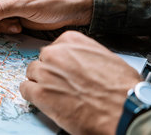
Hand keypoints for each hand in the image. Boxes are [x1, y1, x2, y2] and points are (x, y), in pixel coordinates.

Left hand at [20, 31, 140, 134]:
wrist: (124, 109)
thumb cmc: (121, 86)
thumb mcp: (105, 57)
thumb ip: (84, 54)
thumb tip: (79, 60)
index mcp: (70, 40)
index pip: (54, 47)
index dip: (59, 61)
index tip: (63, 69)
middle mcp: (55, 53)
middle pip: (41, 60)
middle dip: (49, 71)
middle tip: (61, 84)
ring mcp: (45, 72)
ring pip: (32, 74)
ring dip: (40, 83)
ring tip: (55, 94)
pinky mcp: (40, 93)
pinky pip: (25, 89)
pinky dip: (32, 95)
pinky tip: (44, 100)